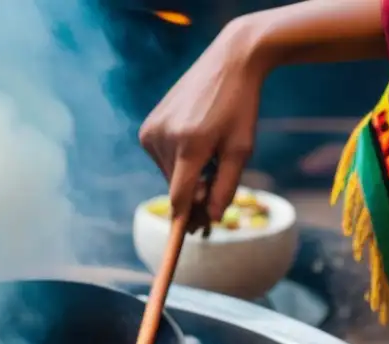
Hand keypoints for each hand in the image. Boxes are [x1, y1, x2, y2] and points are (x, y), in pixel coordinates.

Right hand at [139, 0, 386, 227]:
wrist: (229, 61)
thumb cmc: (241, 107)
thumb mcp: (241, 150)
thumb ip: (225, 188)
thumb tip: (210, 219)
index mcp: (191, 144)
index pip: (180, 197)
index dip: (185, 219)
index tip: (189, 236)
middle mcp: (165, 137)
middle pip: (175, 188)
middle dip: (195, 193)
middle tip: (217, 182)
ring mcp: (152, 131)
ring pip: (167, 176)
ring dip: (186, 175)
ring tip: (208, 151)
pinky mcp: (146, 127)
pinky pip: (160, 160)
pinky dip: (176, 160)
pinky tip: (194, 139)